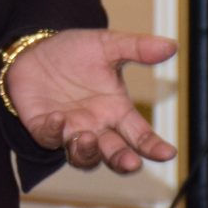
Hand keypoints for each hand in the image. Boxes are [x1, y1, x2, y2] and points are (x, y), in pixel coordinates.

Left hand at [3, 28, 177, 172]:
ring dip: (87, 152)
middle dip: (123, 161)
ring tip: (88, 138)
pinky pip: (49, 138)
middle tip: (131, 163)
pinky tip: (58, 118)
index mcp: (116, 110)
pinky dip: (54, 132)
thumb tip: (171, 46)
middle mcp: (96, 126)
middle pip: (114, 154)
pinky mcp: (43, 128)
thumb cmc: (75, 52)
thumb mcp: (107, 45)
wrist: (35, 49)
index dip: (154, 147)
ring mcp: (70, 131)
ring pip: (83, 157)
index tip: (167, 153)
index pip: (140, 135)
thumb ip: (137, 48)